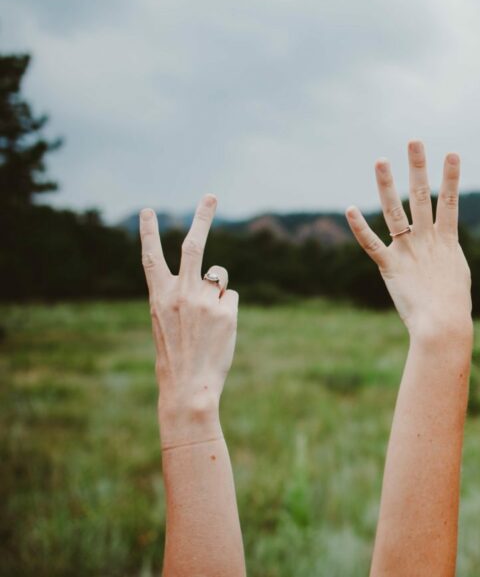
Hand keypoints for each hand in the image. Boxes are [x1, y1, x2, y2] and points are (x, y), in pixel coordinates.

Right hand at [139, 194, 238, 447]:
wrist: (187, 386)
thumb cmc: (178, 356)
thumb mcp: (169, 321)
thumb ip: (184, 295)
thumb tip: (215, 279)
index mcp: (159, 296)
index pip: (151, 258)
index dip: (147, 233)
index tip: (146, 210)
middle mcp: (180, 292)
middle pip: (193, 245)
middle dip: (203, 217)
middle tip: (211, 195)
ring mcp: (204, 300)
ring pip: (220, 277)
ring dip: (217, 292)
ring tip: (208, 322)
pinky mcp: (226, 310)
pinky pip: (231, 298)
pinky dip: (228, 311)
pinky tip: (219, 330)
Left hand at [345, 141, 471, 340]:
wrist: (442, 324)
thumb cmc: (453, 305)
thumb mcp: (457, 272)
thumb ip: (448, 253)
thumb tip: (446, 245)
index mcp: (446, 240)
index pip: (449, 201)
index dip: (451, 177)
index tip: (452, 154)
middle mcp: (426, 239)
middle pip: (421, 195)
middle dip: (418, 167)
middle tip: (414, 141)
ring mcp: (407, 250)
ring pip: (394, 211)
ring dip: (387, 184)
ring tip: (381, 160)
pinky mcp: (389, 266)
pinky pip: (371, 243)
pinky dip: (359, 227)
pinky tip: (349, 209)